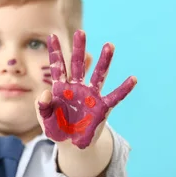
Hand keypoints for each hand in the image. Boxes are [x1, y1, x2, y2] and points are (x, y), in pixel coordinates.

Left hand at [36, 30, 136, 148]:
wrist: (71, 145)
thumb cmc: (56, 129)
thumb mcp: (45, 120)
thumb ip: (42, 107)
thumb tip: (45, 93)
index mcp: (61, 88)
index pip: (58, 67)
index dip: (55, 52)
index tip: (52, 35)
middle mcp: (77, 88)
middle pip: (78, 64)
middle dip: (79, 49)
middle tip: (81, 32)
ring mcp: (91, 96)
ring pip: (98, 75)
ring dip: (104, 61)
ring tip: (109, 45)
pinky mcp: (102, 107)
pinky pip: (115, 96)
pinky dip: (124, 88)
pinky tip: (133, 79)